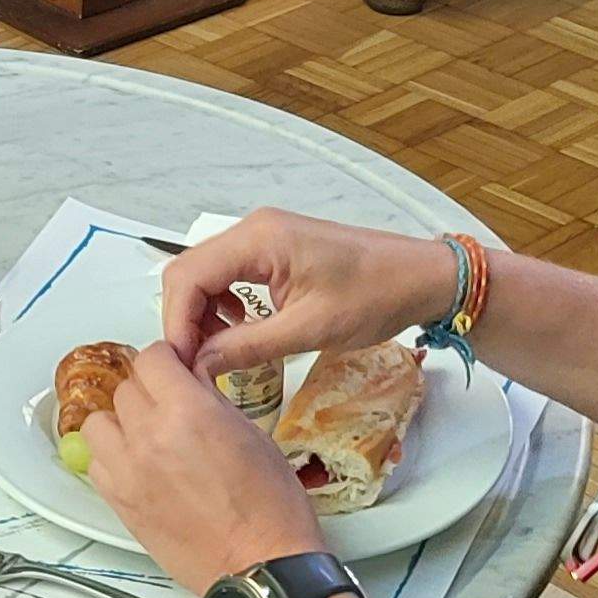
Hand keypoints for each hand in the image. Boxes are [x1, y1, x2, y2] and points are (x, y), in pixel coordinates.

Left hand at [81, 344, 328, 595]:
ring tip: (148, 435)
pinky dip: (111, 458)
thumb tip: (191, 380)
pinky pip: (95, 464)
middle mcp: (150, 438)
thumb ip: (212, 400)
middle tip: (171, 404)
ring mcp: (129, 472)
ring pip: (99, 423)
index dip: (166, 360)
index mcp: (188, 412)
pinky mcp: (120, 504)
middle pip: (126, 388)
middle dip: (149, 390)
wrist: (262, 566)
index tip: (175, 369)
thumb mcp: (253, 434)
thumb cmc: (271, 510)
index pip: (151, 358)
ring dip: (122, 422)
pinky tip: (137, 465)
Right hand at [159, 209, 459, 379]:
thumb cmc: (374, 297)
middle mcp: (254, 229)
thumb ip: (248, 347)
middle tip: (195, 364)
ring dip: (203, 312)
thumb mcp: (309, 330)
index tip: (182, 365)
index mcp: (259, 240)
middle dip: (185, 319)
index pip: (188, 277)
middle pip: (189, 271)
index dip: (176, 323)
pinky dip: (224, 304)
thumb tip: (199, 367)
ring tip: (218, 352)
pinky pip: (230, 273)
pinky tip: (242, 329)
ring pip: (207, 274)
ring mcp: (264, 236)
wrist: (421, 276)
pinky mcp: (275, 249)